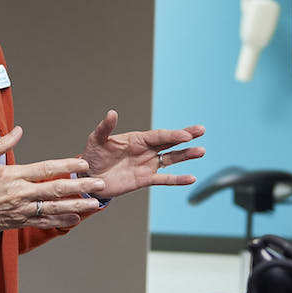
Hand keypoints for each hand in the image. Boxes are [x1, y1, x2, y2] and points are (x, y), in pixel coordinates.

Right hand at [0, 126, 104, 237]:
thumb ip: (2, 143)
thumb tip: (19, 129)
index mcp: (12, 175)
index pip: (45, 169)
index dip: (67, 166)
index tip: (83, 164)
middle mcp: (20, 193)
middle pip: (56, 189)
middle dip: (81, 187)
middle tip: (100, 184)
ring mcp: (20, 210)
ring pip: (54, 209)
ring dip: (76, 206)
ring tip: (95, 204)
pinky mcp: (18, 222)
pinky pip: (43, 222)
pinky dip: (60, 221)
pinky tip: (75, 219)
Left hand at [80, 110, 205, 198]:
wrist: (90, 178)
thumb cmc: (92, 156)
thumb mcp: (96, 140)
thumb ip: (105, 128)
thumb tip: (112, 112)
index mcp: (137, 139)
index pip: (159, 135)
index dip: (173, 134)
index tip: (186, 135)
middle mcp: (146, 150)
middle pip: (170, 142)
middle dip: (185, 136)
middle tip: (201, 130)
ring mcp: (147, 164)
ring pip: (171, 159)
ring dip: (186, 155)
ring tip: (201, 151)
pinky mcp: (145, 179)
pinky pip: (164, 179)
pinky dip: (177, 179)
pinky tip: (191, 178)